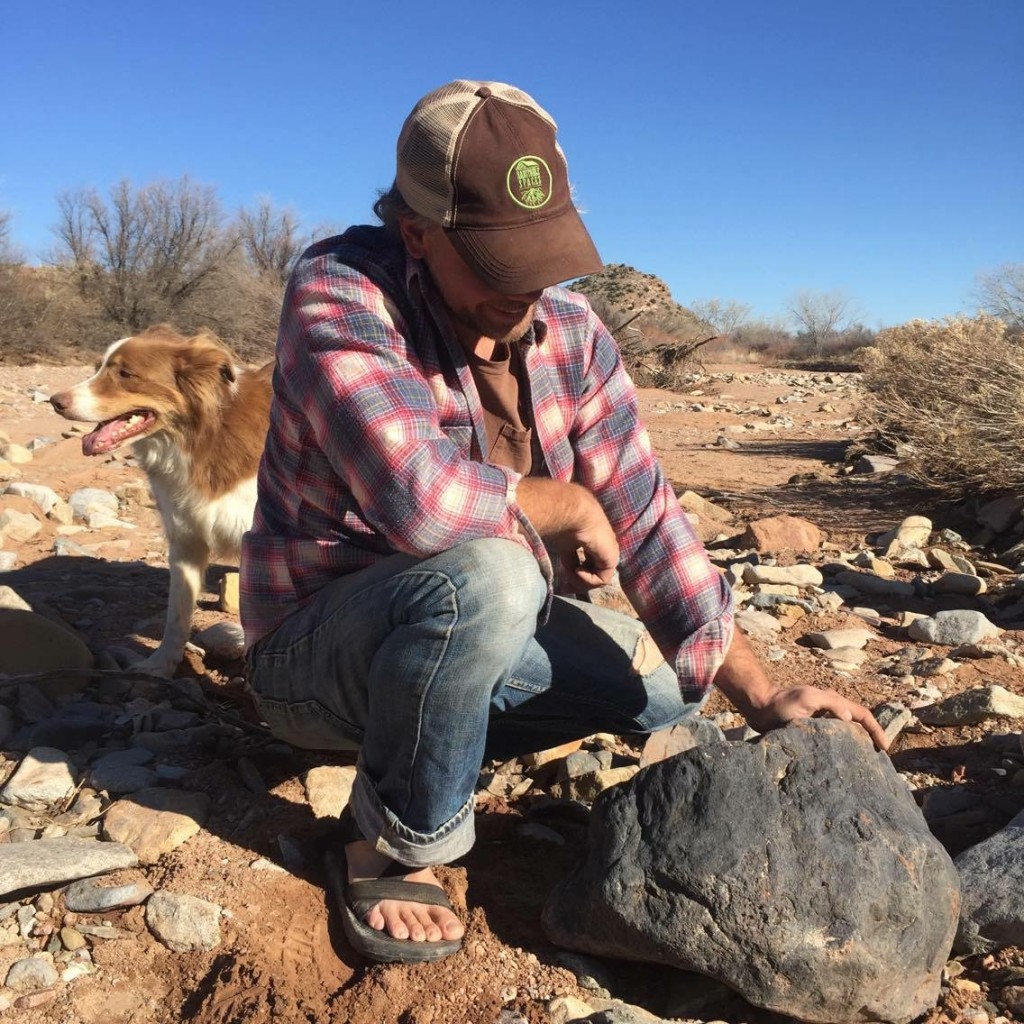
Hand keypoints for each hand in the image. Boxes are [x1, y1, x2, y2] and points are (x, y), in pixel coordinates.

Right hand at [561, 518, 618, 590]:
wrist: (572, 515)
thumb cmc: (567, 525)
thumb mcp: (567, 549)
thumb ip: (571, 562)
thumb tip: (570, 576)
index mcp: (596, 545)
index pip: (591, 566)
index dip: (578, 576)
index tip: (565, 584)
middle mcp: (606, 550)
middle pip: (596, 574)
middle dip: (581, 584)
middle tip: (566, 588)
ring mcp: (610, 554)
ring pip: (599, 579)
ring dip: (582, 581)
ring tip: (571, 573)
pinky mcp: (612, 559)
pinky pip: (601, 580)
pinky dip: (587, 580)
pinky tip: (578, 570)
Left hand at [745, 685, 889, 751]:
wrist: (760, 708)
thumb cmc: (782, 703)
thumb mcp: (806, 699)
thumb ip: (829, 704)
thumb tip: (850, 718)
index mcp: (833, 701)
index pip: (862, 715)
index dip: (876, 730)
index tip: (884, 748)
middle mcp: (830, 710)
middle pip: (857, 725)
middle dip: (870, 739)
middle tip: (877, 760)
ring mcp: (821, 721)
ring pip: (845, 734)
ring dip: (856, 746)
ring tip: (861, 765)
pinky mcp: (811, 731)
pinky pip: (831, 740)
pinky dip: (840, 750)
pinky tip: (839, 764)